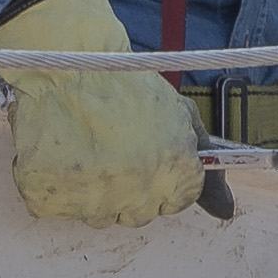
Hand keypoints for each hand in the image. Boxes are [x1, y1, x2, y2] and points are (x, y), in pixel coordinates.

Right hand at [0, 0, 201, 228]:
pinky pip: (58, 207)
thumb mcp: (180, 115)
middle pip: (139, 212)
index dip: (163, 175)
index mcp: (175, 177)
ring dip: (93, 188)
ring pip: (98, 213)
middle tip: (113, 147)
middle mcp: (140, 198)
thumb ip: (208, 164)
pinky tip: (60, 152)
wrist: (67, 65)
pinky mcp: (51, 202)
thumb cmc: (125, 86)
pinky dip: (57, 186)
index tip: (146, 153)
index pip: (178, 199)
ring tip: (85, 145)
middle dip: (130, 185)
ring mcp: (93, 204)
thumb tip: (226, 211)